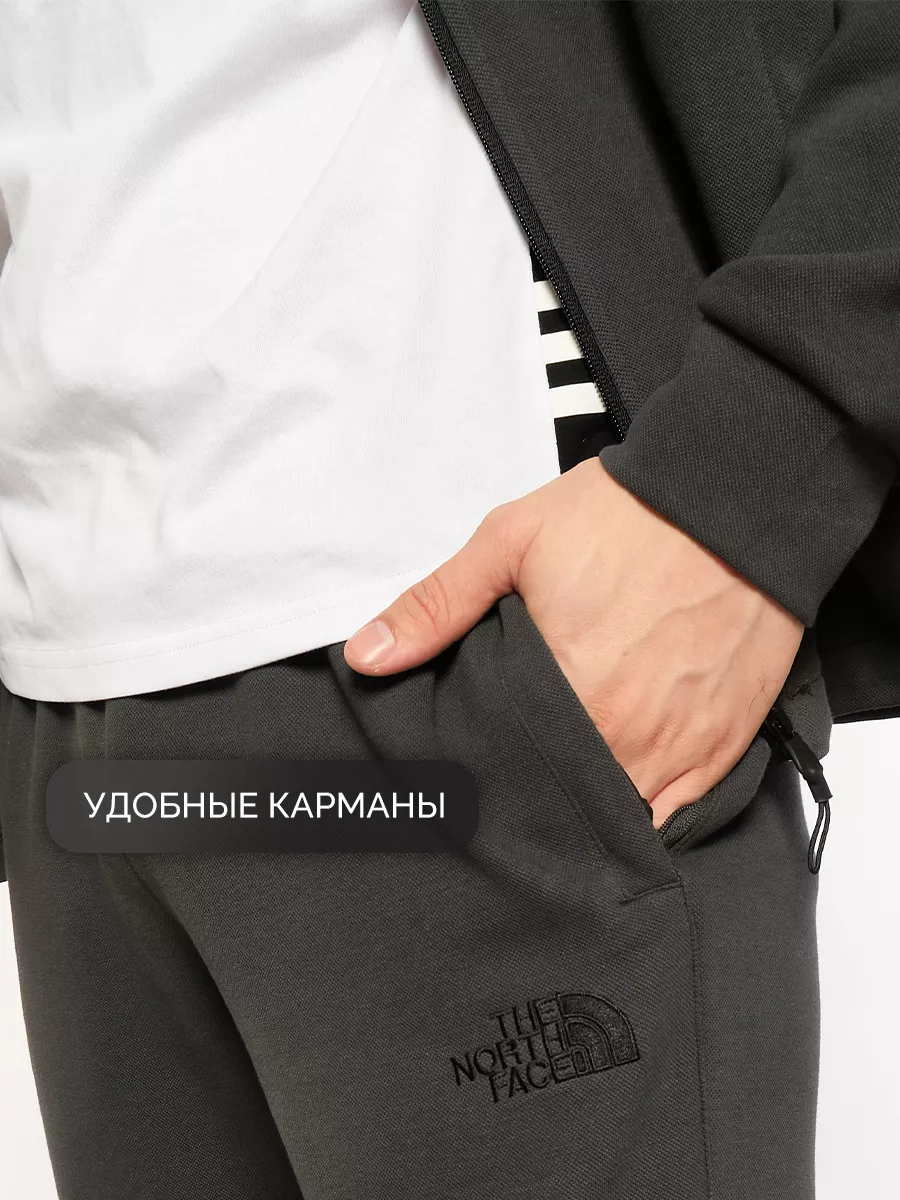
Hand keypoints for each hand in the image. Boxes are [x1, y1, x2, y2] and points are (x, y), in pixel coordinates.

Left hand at [343, 457, 803, 826]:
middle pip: (562, 800)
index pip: (508, 772)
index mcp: (569, 693)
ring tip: (563, 787)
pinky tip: (621, 787)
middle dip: (536, 793)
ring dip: (588, 806)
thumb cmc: (626, 517)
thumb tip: (367, 657)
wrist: (736, 499)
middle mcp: (626, 737)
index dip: (487, 774)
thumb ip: (437, 605)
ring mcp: (681, 748)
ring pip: (619, 813)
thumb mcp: (512, 541)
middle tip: (515, 777)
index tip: (473, 769)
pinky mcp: (724, 744)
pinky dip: (646, 806)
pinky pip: (676, 810)